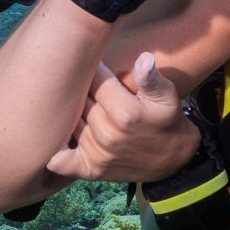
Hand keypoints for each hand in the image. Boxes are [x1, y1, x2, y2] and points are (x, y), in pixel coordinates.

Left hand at [46, 53, 202, 181]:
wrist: (173, 161)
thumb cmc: (167, 121)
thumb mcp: (168, 97)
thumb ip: (152, 78)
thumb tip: (143, 58)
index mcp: (126, 113)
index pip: (96, 79)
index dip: (95, 68)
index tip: (93, 60)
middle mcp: (109, 135)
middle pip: (81, 100)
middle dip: (80, 88)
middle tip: (80, 78)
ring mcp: (98, 154)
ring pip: (70, 122)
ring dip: (69, 112)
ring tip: (71, 100)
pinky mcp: (91, 170)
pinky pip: (61, 161)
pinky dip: (57, 150)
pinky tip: (58, 136)